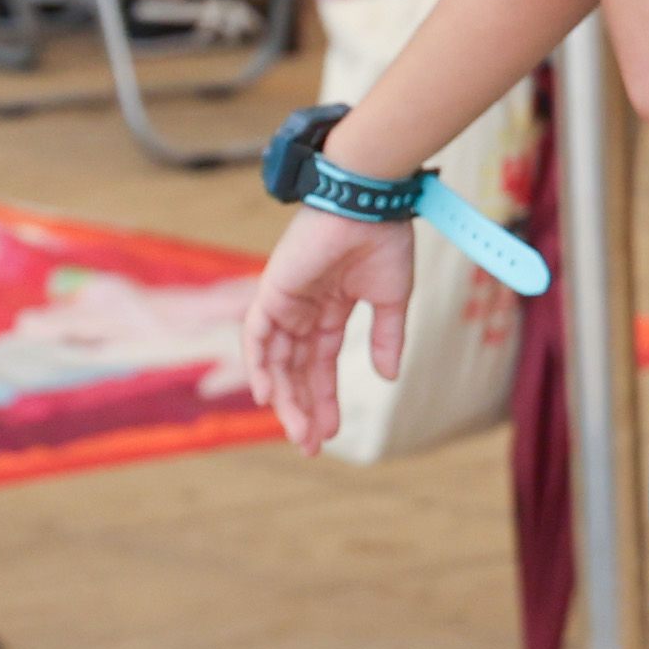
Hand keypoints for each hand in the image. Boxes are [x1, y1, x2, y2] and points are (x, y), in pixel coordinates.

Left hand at [219, 198, 420, 451]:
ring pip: (277, 360)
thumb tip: (388, 376)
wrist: (370, 203)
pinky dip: (259, 364)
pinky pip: (257, 334)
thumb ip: (386, 338)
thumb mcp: (391, 301)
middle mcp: (303, 310)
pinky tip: (267, 396)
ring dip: (284, 397)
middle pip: (296, 370)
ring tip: (298, 431)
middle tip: (310, 445)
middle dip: (303, 408)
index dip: (325, 400)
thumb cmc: (385, 241)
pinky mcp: (272, 290)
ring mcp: (285, 301)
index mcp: (330, 310)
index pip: (321, 365)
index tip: (330, 435)